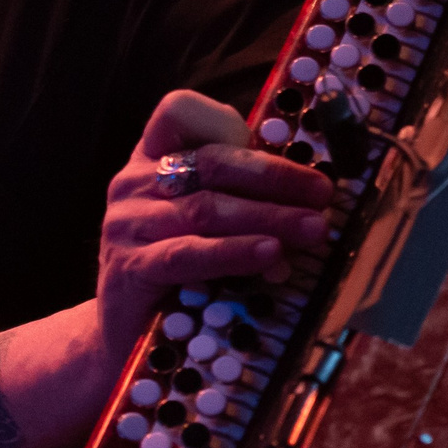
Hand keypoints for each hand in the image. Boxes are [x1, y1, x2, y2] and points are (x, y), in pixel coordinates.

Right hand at [93, 89, 334, 373]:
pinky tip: (271, 254)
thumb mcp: (207, 221)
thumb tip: (316, 194)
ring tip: (314, 229)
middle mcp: (134, 182)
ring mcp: (127, 224)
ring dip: (270, 217)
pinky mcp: (129, 268)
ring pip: (207, 208)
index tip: (279, 141)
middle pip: (213, 162)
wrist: (124, 337)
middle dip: (276, 176)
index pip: (177, 111)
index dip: (226, 118)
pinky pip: (188, 254)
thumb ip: (243, 196)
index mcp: (152, 158)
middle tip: (324, 195)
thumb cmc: (180, 272)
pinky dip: (234, 252)